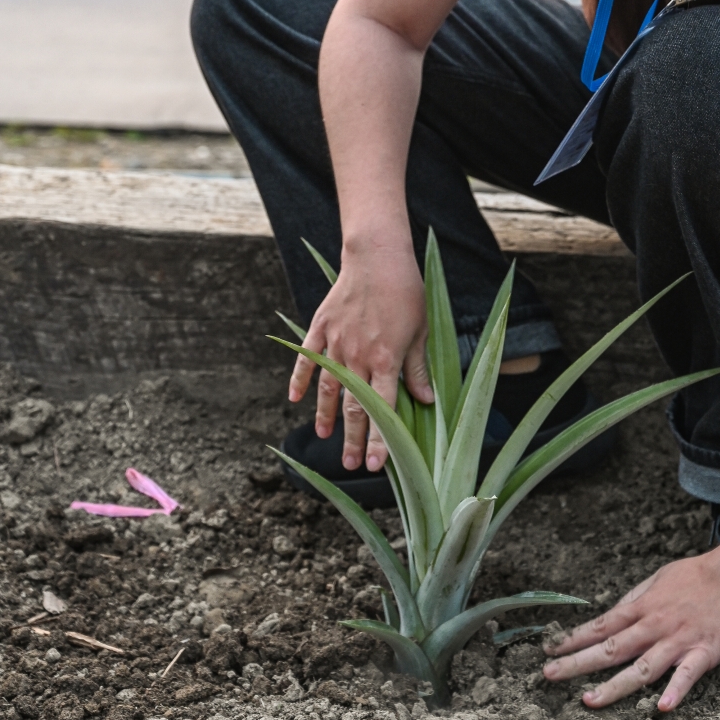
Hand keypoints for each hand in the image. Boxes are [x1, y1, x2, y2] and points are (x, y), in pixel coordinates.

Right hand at [289, 237, 432, 471]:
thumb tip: (426, 401)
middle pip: (354, 406)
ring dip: (327, 415)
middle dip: (352, 438)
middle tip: (349, 464)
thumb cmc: (406, 291)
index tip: (374, 464)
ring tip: (325, 438)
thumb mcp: (420, 331)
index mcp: (386, 360)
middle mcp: (359, 356)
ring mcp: (337, 342)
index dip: (379, 441)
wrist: (377, 255)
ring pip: (329, 387)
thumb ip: (418, 369)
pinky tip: (293, 398)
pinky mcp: (322, 326)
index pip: (383, 410)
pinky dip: (299, 378)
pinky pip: (307, 357)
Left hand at [542, 546, 719, 710]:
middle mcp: (655, 625)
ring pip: (641, 668)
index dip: (573, 640)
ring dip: (614, 686)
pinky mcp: (706, 652)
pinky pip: (688, 675)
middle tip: (549, 676)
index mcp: (643, 607)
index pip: (601, 627)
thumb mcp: (660, 577)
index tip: (549, 651)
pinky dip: (676, 691)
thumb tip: (614, 614)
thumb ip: (637, 598)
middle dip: (577, 663)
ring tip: (589, 700)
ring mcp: (679, 640)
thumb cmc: (700, 574)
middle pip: (611, 648)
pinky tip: (662, 708)